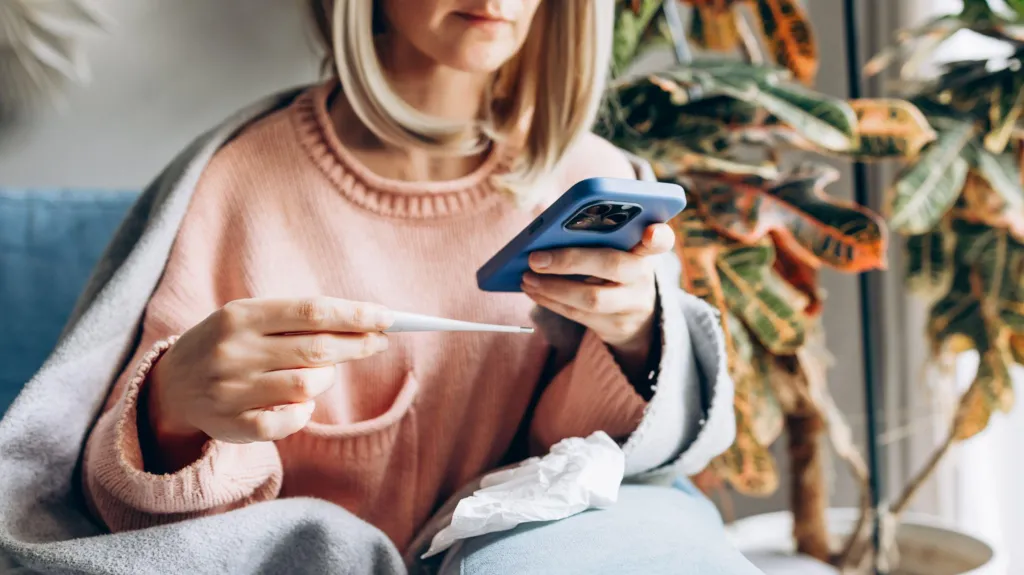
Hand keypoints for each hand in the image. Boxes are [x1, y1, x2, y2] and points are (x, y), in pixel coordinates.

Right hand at [148, 297, 392, 449]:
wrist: (171, 386)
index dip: (354, 315)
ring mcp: (232, 390)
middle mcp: (235, 351)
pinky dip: (305, 413)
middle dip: (357, 344)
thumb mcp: (251, 320)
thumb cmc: (230, 345)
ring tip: (325, 373)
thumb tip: (366, 325)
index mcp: (241, 316)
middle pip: (316, 348)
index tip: (388, 317)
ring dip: (328, 378)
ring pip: (307, 385)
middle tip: (379, 341)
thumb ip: (299, 321)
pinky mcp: (233, 425)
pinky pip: (287, 422)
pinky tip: (303, 405)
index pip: (311, 311)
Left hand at [520, 223, 673, 362]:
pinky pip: (578, 315)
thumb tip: (549, 229)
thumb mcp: (621, 249)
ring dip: (552, 287)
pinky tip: (533, 289)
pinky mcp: (615, 326)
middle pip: (612, 266)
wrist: (636, 315)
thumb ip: (601, 235)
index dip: (658, 235)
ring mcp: (631, 305)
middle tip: (536, 258)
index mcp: (646, 249)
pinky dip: (550, 301)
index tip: (650, 231)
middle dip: (570, 260)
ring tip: (526, 276)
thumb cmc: (617, 267)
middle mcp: (643, 276)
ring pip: (591, 298)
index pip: (660, 239)